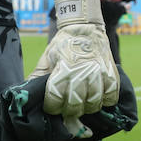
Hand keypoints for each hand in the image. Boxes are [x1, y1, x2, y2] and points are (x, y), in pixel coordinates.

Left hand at [30, 0, 119, 116]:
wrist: (85, 28)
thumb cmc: (63, 45)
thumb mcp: (46, 59)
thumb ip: (37, 78)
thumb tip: (28, 95)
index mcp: (62, 69)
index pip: (56, 99)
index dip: (53, 107)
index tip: (53, 106)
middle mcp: (81, 72)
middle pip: (76, 104)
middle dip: (70, 111)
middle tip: (68, 108)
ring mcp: (99, 73)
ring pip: (94, 103)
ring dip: (88, 108)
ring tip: (84, 104)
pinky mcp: (112, 73)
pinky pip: (112, 95)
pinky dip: (106, 101)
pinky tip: (99, 99)